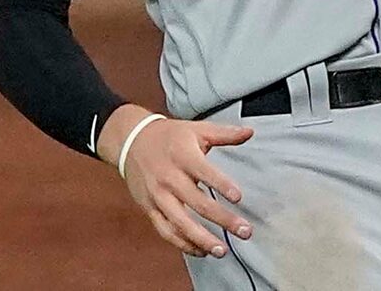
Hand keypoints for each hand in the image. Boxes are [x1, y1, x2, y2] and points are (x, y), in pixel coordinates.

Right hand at [98, 107, 253, 260]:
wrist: (130, 140)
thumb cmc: (168, 136)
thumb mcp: (195, 130)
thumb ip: (224, 134)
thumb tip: (251, 132)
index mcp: (181, 155)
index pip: (203, 171)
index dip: (221, 184)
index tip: (239, 197)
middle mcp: (168, 176)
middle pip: (197, 202)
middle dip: (223, 219)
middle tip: (245, 231)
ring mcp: (157, 194)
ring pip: (180, 222)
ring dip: (202, 239)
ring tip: (222, 251)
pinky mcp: (149, 207)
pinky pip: (165, 230)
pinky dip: (183, 243)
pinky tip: (201, 251)